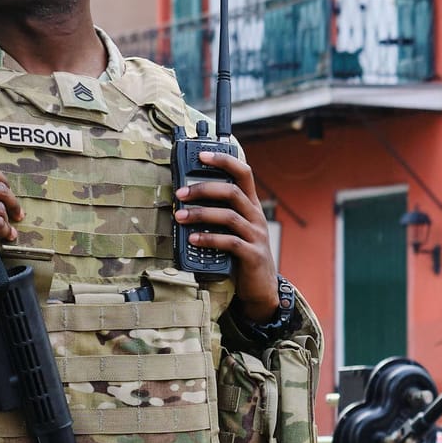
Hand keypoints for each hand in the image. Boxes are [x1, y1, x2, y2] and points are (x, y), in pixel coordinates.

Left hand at [174, 150, 278, 319]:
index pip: (243, 173)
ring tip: (180, 217)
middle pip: (232, 191)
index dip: (224, 161)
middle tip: (181, 193)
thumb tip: (183, 200)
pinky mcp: (253, 255)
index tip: (201, 155)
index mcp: (250, 205)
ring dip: (201, 214)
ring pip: (229, 216)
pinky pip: (230, 242)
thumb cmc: (241, 254)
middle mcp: (255, 216)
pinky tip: (193, 239)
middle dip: (203, 189)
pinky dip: (209, 239)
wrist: (261, 287)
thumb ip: (218, 213)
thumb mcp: (233, 229)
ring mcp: (256, 236)